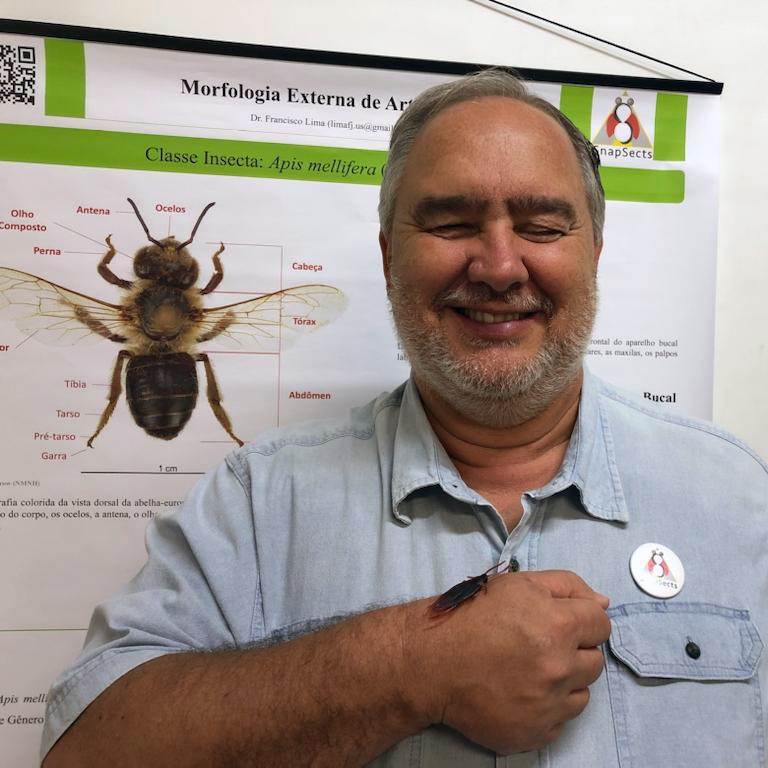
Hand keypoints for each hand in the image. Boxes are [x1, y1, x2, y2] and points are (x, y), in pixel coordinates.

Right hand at [403, 570, 610, 753]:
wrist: (431, 661)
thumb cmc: (472, 616)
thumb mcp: (517, 584)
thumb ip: (566, 586)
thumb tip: (603, 603)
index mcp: (557, 626)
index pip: (602, 623)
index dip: (584, 619)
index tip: (563, 622)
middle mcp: (559, 668)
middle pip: (595, 660)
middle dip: (575, 650)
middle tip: (542, 645)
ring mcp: (548, 705)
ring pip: (581, 693)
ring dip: (564, 681)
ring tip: (530, 669)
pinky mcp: (536, 733)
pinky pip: (561, 720)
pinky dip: (547, 707)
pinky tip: (521, 692)